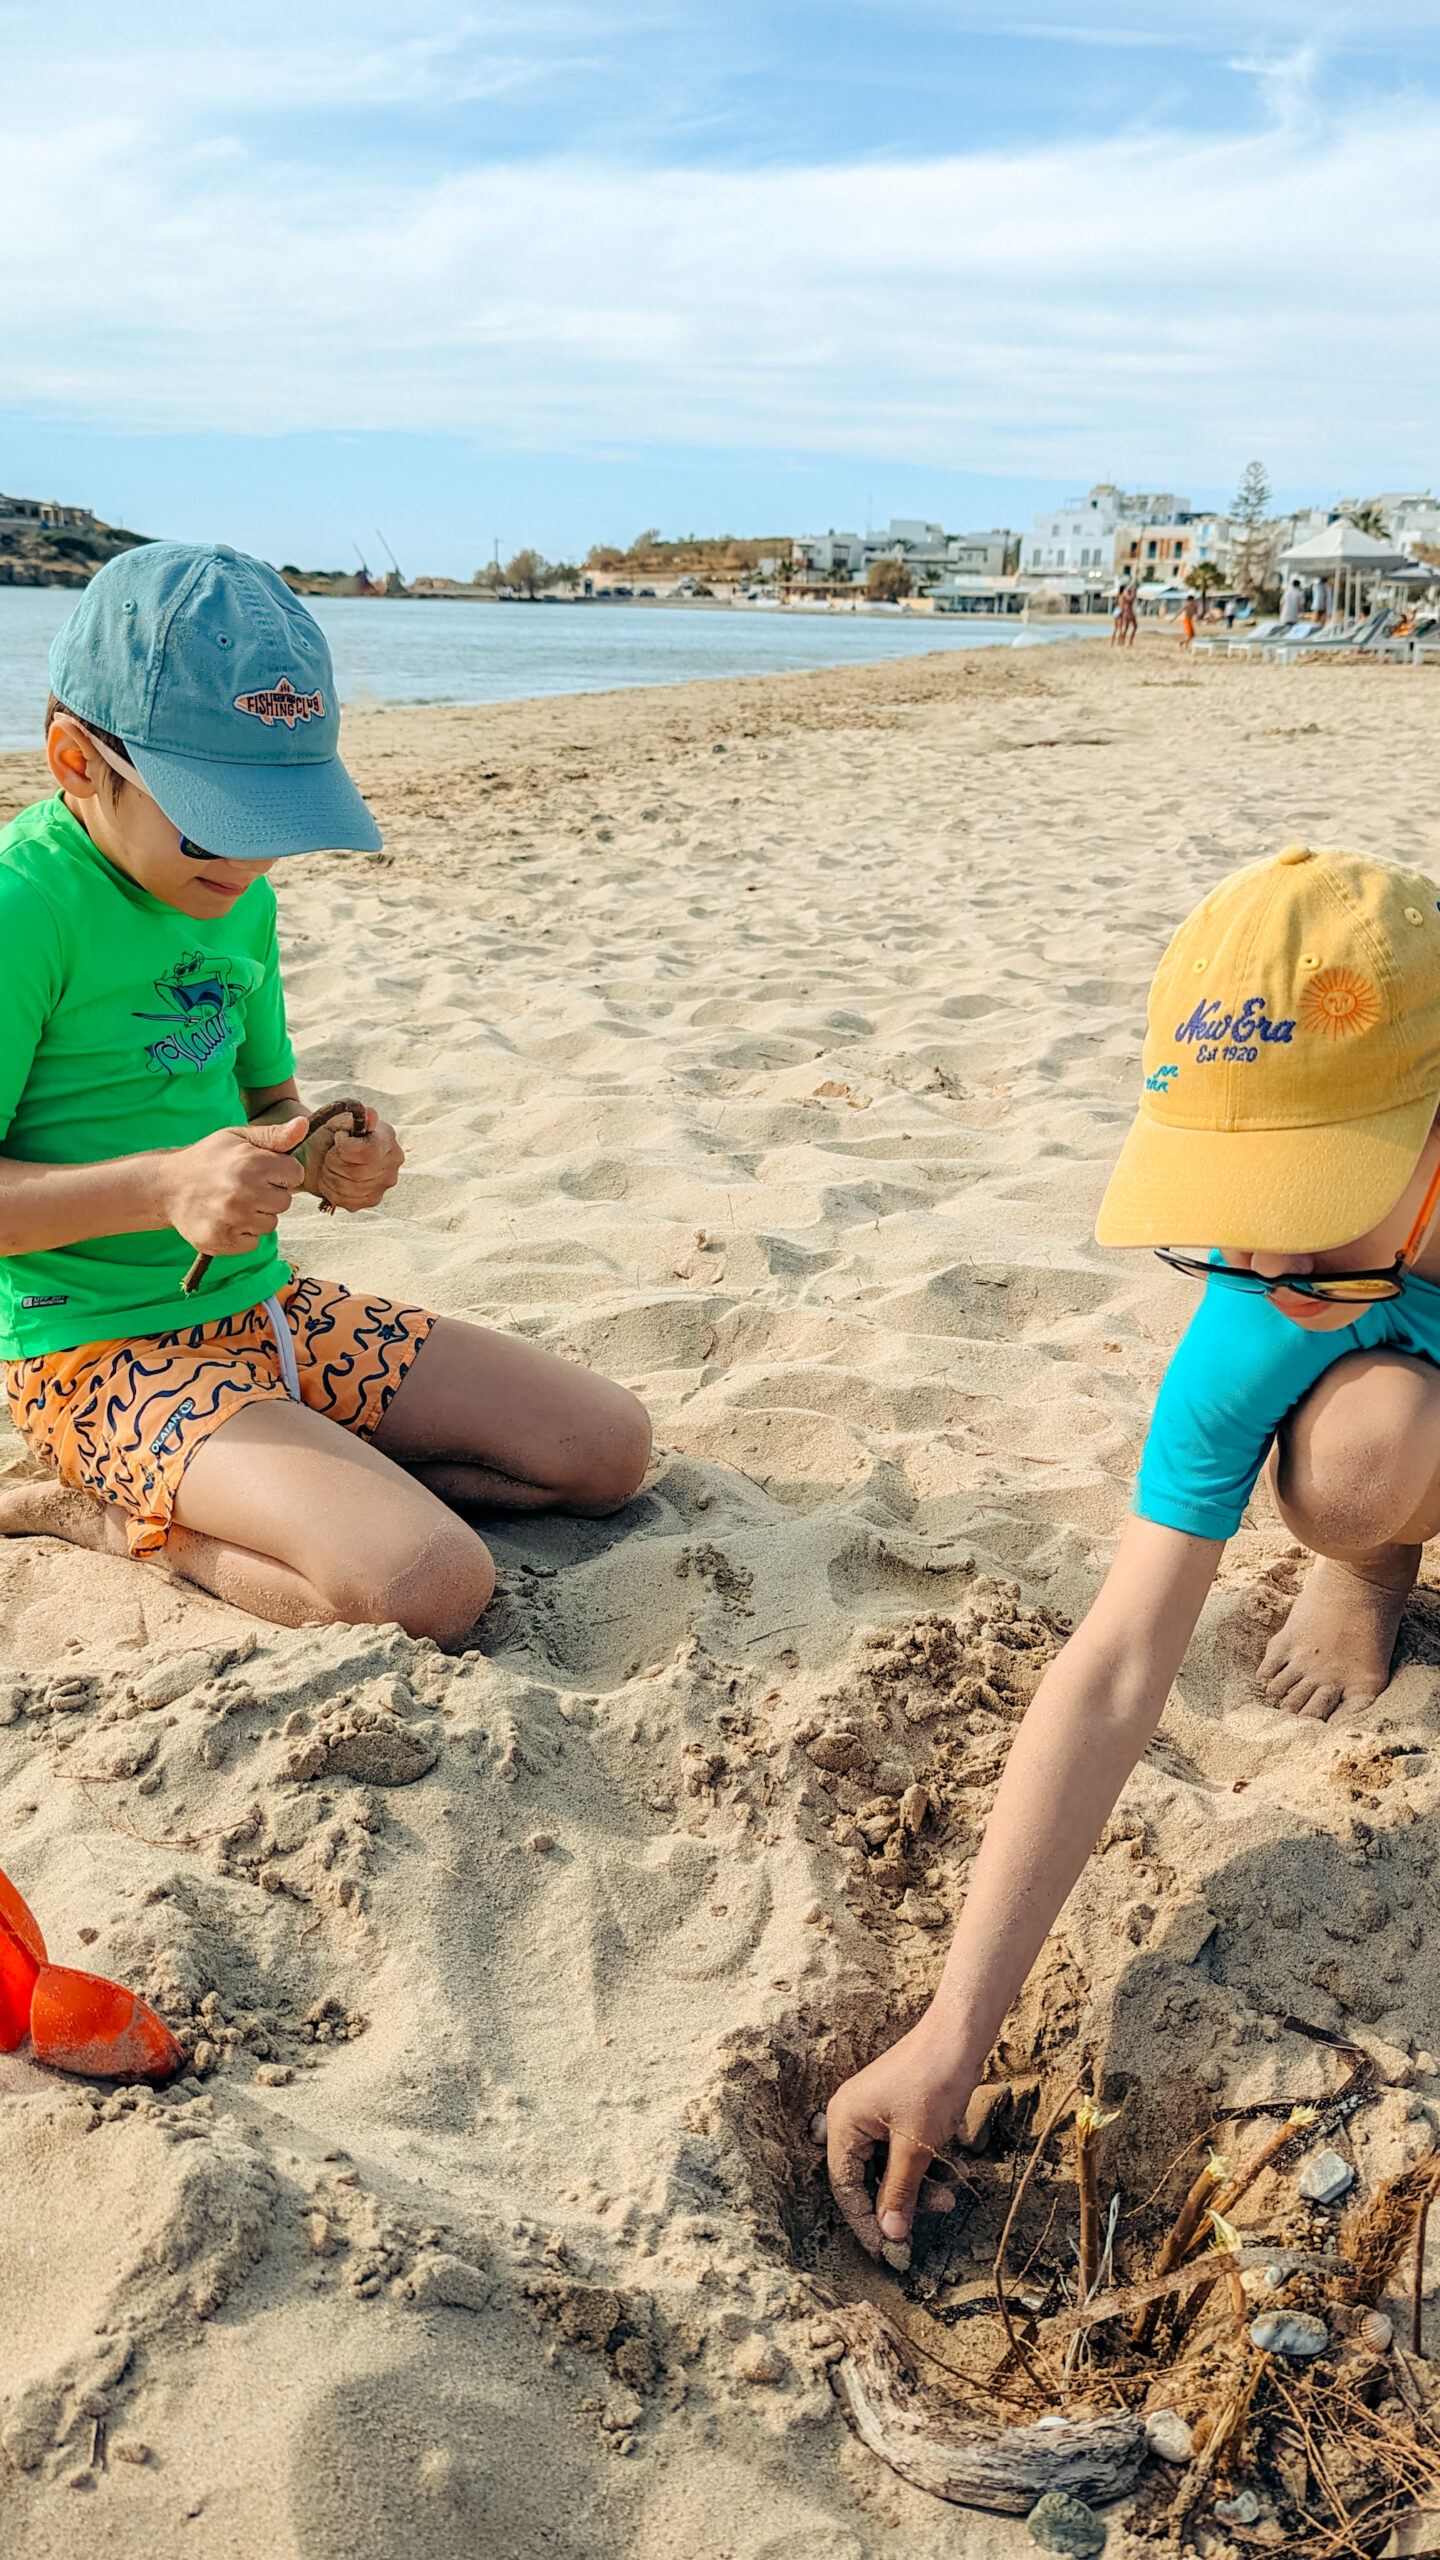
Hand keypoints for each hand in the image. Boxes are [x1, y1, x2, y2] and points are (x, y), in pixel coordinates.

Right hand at [161, 1116, 308, 1256]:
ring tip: (233, 1203)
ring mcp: (233, 1219)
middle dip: (270, 1194)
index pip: (295, 1174)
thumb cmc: (208, 1159)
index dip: (281, 1172)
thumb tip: (304, 1125)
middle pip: (285, 1202)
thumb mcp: (239, 1138)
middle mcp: (244, 1192)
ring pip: (270, 1224)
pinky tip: (226, 1219)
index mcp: (251, 1163)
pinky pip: (253, 1243)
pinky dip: (243, 1234)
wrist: (166, 1186)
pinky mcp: (223, 1240)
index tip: (262, 1170)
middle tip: (244, 1187)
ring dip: (256, 1216)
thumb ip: (274, 1135)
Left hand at [301, 1106, 403, 1211]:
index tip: (338, 1137)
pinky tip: (330, 1177)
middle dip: (333, 1162)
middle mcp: (393, 1164)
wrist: (330, 1150)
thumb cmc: (337, 1132)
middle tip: (329, 1153)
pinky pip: (345, 1201)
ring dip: (329, 1176)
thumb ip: (356, 1116)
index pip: (368, 1153)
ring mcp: (384, 1185)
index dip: (345, 1147)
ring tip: (328, 1165)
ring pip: (347, 1188)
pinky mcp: (372, 1200)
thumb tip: (370, 1114)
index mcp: (387, 1139)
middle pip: (355, 1174)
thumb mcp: (343, 1118)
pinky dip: (330, 1189)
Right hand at [826, 2020, 977, 2256]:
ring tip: (949, 2198)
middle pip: (866, 2178)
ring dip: (916, 2185)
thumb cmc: (933, 2082)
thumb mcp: (917, 2146)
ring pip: (888, 2166)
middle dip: (898, 2202)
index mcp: (844, 2122)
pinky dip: (922, 2166)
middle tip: (922, 2228)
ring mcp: (874, 2113)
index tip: (888, 2252)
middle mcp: (851, 2118)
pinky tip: (949, 2175)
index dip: (865, 2222)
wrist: (960, 2034)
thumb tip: (890, 2234)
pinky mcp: (895, 2110)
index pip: (845, 2186)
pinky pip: (901, 2150)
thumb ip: (899, 2192)